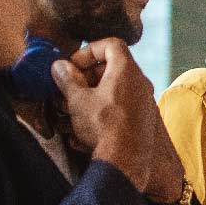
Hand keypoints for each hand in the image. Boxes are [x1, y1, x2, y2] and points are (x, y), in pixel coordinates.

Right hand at [52, 38, 185, 200]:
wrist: (127, 160)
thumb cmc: (104, 127)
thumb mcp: (78, 100)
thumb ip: (68, 80)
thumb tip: (60, 66)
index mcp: (127, 70)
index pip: (111, 44)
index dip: (89, 50)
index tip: (73, 66)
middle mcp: (141, 81)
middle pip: (113, 65)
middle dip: (87, 74)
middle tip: (70, 87)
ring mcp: (145, 100)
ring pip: (116, 86)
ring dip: (94, 91)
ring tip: (74, 106)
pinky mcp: (144, 117)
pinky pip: (123, 103)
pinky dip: (105, 105)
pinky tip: (88, 122)